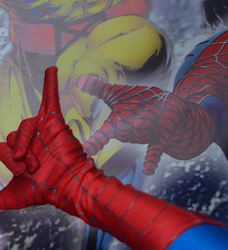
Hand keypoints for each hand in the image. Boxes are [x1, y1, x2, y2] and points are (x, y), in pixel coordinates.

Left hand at [0, 67, 92, 218]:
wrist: (67, 186)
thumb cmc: (44, 191)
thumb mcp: (11, 198)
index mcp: (18, 153)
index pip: (1, 148)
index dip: (9, 161)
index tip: (23, 172)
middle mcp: (28, 140)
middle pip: (10, 137)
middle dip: (17, 154)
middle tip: (31, 167)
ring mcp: (41, 129)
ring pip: (22, 126)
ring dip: (26, 143)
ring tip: (36, 158)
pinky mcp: (55, 121)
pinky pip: (50, 98)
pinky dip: (50, 83)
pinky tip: (51, 69)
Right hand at [79, 74, 214, 174]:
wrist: (170, 108)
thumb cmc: (141, 102)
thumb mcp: (118, 93)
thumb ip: (98, 88)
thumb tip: (78, 79)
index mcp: (116, 124)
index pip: (101, 135)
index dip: (93, 143)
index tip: (82, 152)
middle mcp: (128, 133)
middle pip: (124, 130)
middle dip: (127, 122)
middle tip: (134, 112)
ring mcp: (145, 135)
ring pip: (139, 133)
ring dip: (143, 125)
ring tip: (148, 113)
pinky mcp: (162, 136)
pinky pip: (155, 150)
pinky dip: (152, 159)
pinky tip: (149, 170)